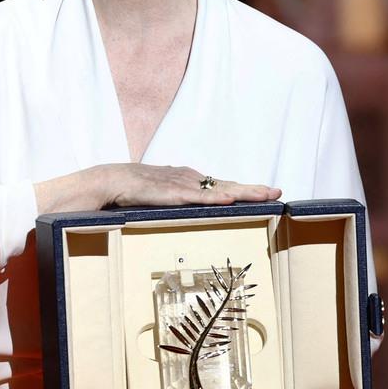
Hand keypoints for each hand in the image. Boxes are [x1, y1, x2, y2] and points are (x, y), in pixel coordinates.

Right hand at [101, 164, 280, 207]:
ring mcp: (181, 184)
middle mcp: (190, 179)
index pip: (222, 185)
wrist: (110, 180)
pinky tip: (229, 199)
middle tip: (277, 192)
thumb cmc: (134, 189)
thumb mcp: (163, 195)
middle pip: (227, 184)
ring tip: (264, 194)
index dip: (246, 189)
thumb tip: (193, 209)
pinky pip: (196, 197)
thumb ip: (178, 199)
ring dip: (243, 192)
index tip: (268, 193)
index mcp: (189, 180)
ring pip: (218, 189)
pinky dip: (213, 198)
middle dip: (253, 189)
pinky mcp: (170, 193)